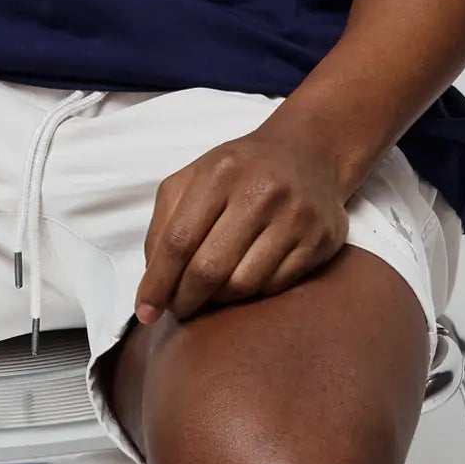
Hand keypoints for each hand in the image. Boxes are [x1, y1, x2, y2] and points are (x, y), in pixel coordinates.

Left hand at [133, 128, 350, 323]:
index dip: (158, 283)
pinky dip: (251, 295)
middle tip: (178, 309)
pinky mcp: (319, 240)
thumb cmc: (239, 171)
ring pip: (243, 285)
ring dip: (218, 301)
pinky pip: (275, 287)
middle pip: (209, 269)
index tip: (145, 310)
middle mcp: (260, 193)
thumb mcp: (194, 177)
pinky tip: (242, 285)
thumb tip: (154, 281)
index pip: (178, 241)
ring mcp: (294, 217)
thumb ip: (164, 222)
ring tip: (209, 296)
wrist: (308, 153)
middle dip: (185, 299)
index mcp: (219, 173)